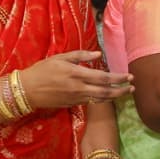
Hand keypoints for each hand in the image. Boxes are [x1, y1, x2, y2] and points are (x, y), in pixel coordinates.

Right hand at [18, 50, 133, 108]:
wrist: (26, 90)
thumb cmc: (42, 70)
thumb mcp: (60, 58)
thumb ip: (80, 55)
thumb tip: (98, 54)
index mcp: (77, 74)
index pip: (103, 78)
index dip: (118, 78)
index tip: (129, 76)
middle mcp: (79, 88)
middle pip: (106, 92)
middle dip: (121, 90)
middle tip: (133, 87)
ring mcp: (76, 98)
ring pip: (100, 99)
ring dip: (114, 96)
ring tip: (125, 92)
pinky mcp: (72, 104)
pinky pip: (91, 102)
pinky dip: (102, 99)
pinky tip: (108, 96)